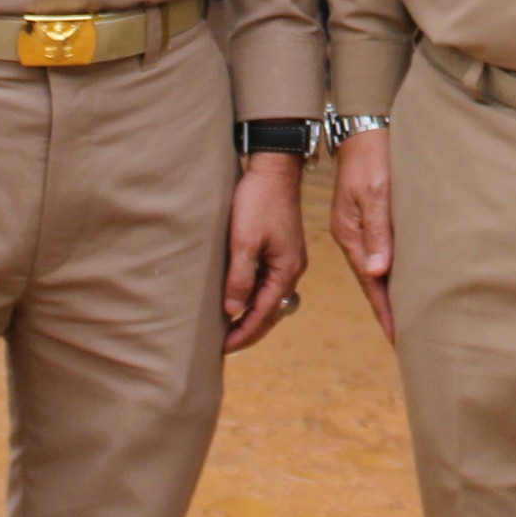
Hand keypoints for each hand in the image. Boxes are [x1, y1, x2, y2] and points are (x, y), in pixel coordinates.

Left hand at [221, 150, 306, 354]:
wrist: (274, 168)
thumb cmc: (258, 202)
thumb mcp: (244, 241)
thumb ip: (240, 277)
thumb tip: (233, 310)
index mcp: (287, 270)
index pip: (265, 314)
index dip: (244, 333)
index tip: (224, 348)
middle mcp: (292, 268)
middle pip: (271, 310)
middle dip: (249, 329)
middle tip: (224, 346)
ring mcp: (288, 259)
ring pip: (270, 297)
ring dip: (251, 314)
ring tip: (229, 327)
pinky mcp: (281, 249)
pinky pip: (268, 282)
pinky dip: (254, 296)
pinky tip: (239, 297)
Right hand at [328, 128, 397, 340]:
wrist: (362, 132)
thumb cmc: (372, 159)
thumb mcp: (375, 194)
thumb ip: (378, 232)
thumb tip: (378, 272)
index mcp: (351, 236)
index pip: (371, 284)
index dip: (385, 311)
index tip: (397, 339)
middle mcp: (353, 239)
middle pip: (372, 283)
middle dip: (388, 312)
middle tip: (406, 341)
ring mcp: (359, 231)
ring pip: (376, 271)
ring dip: (389, 295)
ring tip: (407, 320)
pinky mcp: (368, 222)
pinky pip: (379, 256)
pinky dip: (389, 274)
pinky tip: (400, 282)